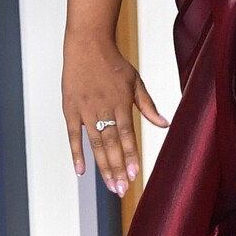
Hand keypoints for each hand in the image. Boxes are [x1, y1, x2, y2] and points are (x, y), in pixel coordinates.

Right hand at [62, 29, 169, 194]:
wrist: (87, 45)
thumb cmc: (113, 63)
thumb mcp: (135, 81)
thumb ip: (148, 105)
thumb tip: (165, 124)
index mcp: (121, 103)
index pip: (127, 135)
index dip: (130, 156)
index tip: (135, 174)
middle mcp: (102, 109)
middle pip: (110, 145)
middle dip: (117, 169)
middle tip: (122, 190)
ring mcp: (85, 111)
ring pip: (95, 144)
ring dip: (102, 167)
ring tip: (110, 186)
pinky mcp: (70, 110)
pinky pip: (73, 136)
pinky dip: (76, 153)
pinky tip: (81, 171)